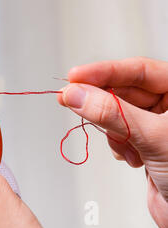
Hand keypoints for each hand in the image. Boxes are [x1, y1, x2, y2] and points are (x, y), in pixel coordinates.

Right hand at [58, 57, 167, 227]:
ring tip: (122, 143)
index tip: (76, 77)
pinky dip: (117, 144)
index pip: (139, 71)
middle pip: (124, 91)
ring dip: (112, 128)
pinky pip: (118, 134)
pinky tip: (130, 156)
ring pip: (117, 113)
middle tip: (71, 98)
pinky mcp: (145, 145)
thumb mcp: (153, 137)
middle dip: (100, 100)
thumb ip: (112, 113)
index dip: (105, 71)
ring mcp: (156, 126)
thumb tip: (78, 95)